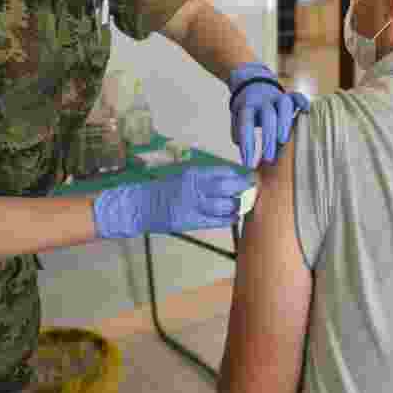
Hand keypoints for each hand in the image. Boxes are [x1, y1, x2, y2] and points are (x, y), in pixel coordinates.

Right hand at [93, 167, 252, 238]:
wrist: (139, 205)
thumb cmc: (162, 189)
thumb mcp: (183, 175)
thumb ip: (204, 177)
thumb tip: (230, 179)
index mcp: (192, 173)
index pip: (224, 172)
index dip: (240, 175)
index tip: (250, 177)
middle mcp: (193, 187)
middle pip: (228, 187)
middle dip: (244, 189)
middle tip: (253, 190)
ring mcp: (191, 205)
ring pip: (224, 205)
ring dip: (237, 205)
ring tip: (243, 205)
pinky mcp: (188, 221)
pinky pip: (215, 221)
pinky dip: (227, 219)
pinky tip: (233, 217)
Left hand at [229, 63, 310, 168]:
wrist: (251, 83)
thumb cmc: (247, 109)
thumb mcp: (237, 118)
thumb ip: (238, 131)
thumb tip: (243, 147)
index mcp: (247, 106)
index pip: (246, 125)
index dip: (247, 145)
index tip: (249, 164)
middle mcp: (262, 101)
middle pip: (267, 117)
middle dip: (268, 138)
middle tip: (269, 159)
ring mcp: (276, 97)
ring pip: (284, 105)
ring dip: (284, 123)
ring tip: (283, 141)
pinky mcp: (288, 96)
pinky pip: (296, 96)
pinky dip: (302, 101)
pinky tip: (306, 111)